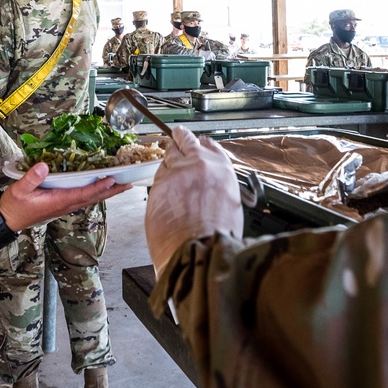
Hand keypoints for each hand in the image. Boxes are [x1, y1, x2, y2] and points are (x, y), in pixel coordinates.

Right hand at [0, 163, 131, 231]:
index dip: (98, 187)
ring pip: (90, 199)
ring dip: (106, 192)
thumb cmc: (14, 206)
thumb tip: (43, 166)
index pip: (83, 194)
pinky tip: (100, 188)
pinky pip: (83, 198)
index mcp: (58, 201)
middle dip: (111, 191)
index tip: (112, 181)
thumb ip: (31, 179)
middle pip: (93, 198)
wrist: (7, 220)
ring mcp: (64, 206)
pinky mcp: (61, 205)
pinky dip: (95, 192)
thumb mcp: (19, 190)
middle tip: (128, 184)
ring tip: (120, 185)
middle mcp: (64, 205)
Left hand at [146, 127, 243, 276]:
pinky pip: (157, 176)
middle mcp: (199, 165)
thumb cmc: (216, 237)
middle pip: (185, 141)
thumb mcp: (229, 205)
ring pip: (168, 157)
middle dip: (180, 138)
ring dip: (168, 158)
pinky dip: (160, 178)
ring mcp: (177, 173)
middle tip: (177, 135)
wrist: (199, 252)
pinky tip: (163, 185)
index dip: (200, 144)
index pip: (209, 146)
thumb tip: (208, 186)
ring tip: (168, 159)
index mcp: (222, 170)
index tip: (197, 143)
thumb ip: (216, 187)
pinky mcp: (159, 184)